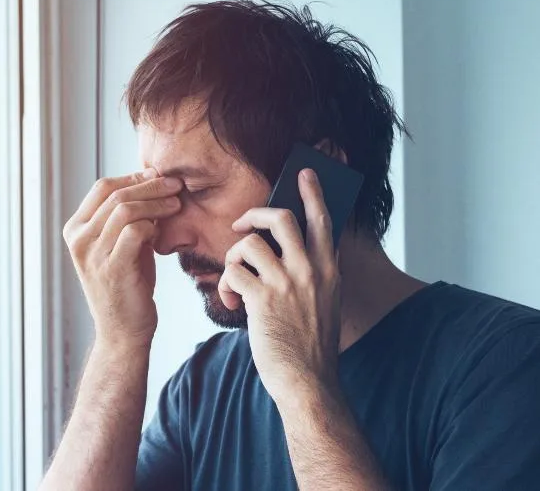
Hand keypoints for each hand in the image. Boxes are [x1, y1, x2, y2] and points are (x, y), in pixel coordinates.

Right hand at [63, 168, 182, 347]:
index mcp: (75, 229)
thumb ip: (125, 217)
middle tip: (175, 184)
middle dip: (150, 185)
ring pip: (125, 209)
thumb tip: (149, 181)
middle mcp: (79, 240)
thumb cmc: (126, 284)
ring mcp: (92, 254)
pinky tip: (164, 230)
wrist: (122, 330)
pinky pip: (135, 231)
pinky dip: (153, 225)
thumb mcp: (119, 244)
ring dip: (156, 202)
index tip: (158, 176)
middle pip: (115, 194)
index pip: (102, 187)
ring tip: (177, 203)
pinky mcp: (112, 268)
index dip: (133, 177)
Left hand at [218, 169, 341, 402]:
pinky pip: (232, 273)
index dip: (312, 193)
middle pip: (281, 218)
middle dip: (255, 214)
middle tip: (242, 225)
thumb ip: (314, 274)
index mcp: (329, 269)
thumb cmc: (310, 345)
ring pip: (249, 244)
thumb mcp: (325, 302)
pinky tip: (231, 302)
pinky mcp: (262, 299)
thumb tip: (296, 250)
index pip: (323, 220)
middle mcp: (311, 270)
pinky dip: (225, 286)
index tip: (304, 173)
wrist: (307, 381)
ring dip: (233, 258)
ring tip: (234, 279)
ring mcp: (287, 283)